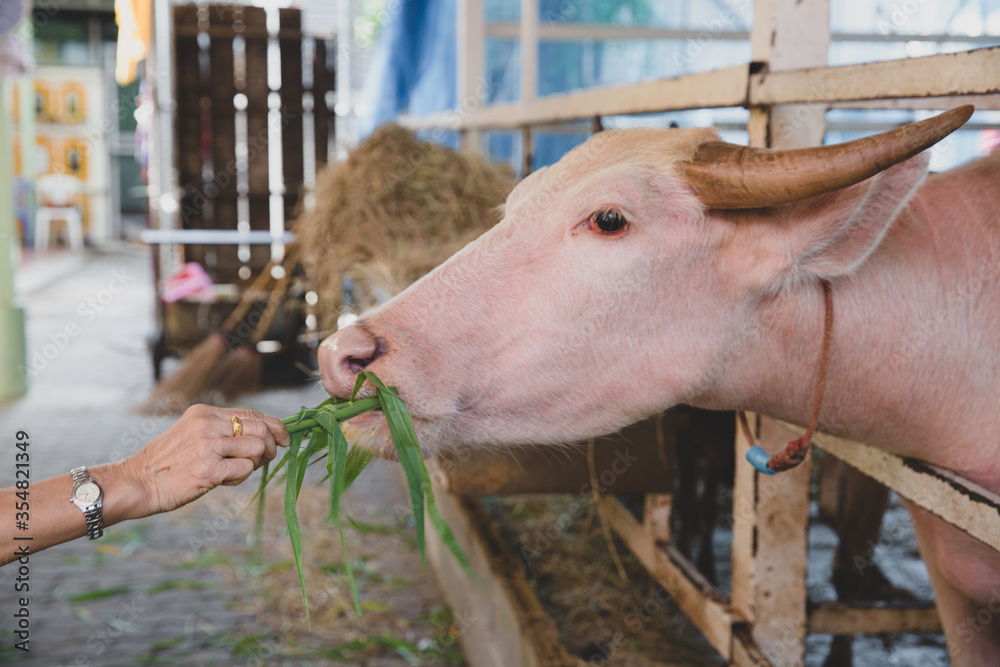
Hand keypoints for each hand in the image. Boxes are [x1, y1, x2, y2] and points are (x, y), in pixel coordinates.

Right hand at [123, 405, 289, 515]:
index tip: (284, 437)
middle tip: (266, 458)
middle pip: (261, 428)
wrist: (135, 483)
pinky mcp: (208, 470)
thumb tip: (263, 436)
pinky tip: (223, 480)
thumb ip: (222, 431)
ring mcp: (208, 446)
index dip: (275, 425)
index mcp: (204, 413)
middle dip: (272, 444)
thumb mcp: (192, 434)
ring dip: (255, 463)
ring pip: (257, 448)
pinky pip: (246, 470)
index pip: (252, 413)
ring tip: (233, 472)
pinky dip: (241, 477)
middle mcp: (207, 425)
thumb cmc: (166, 464)